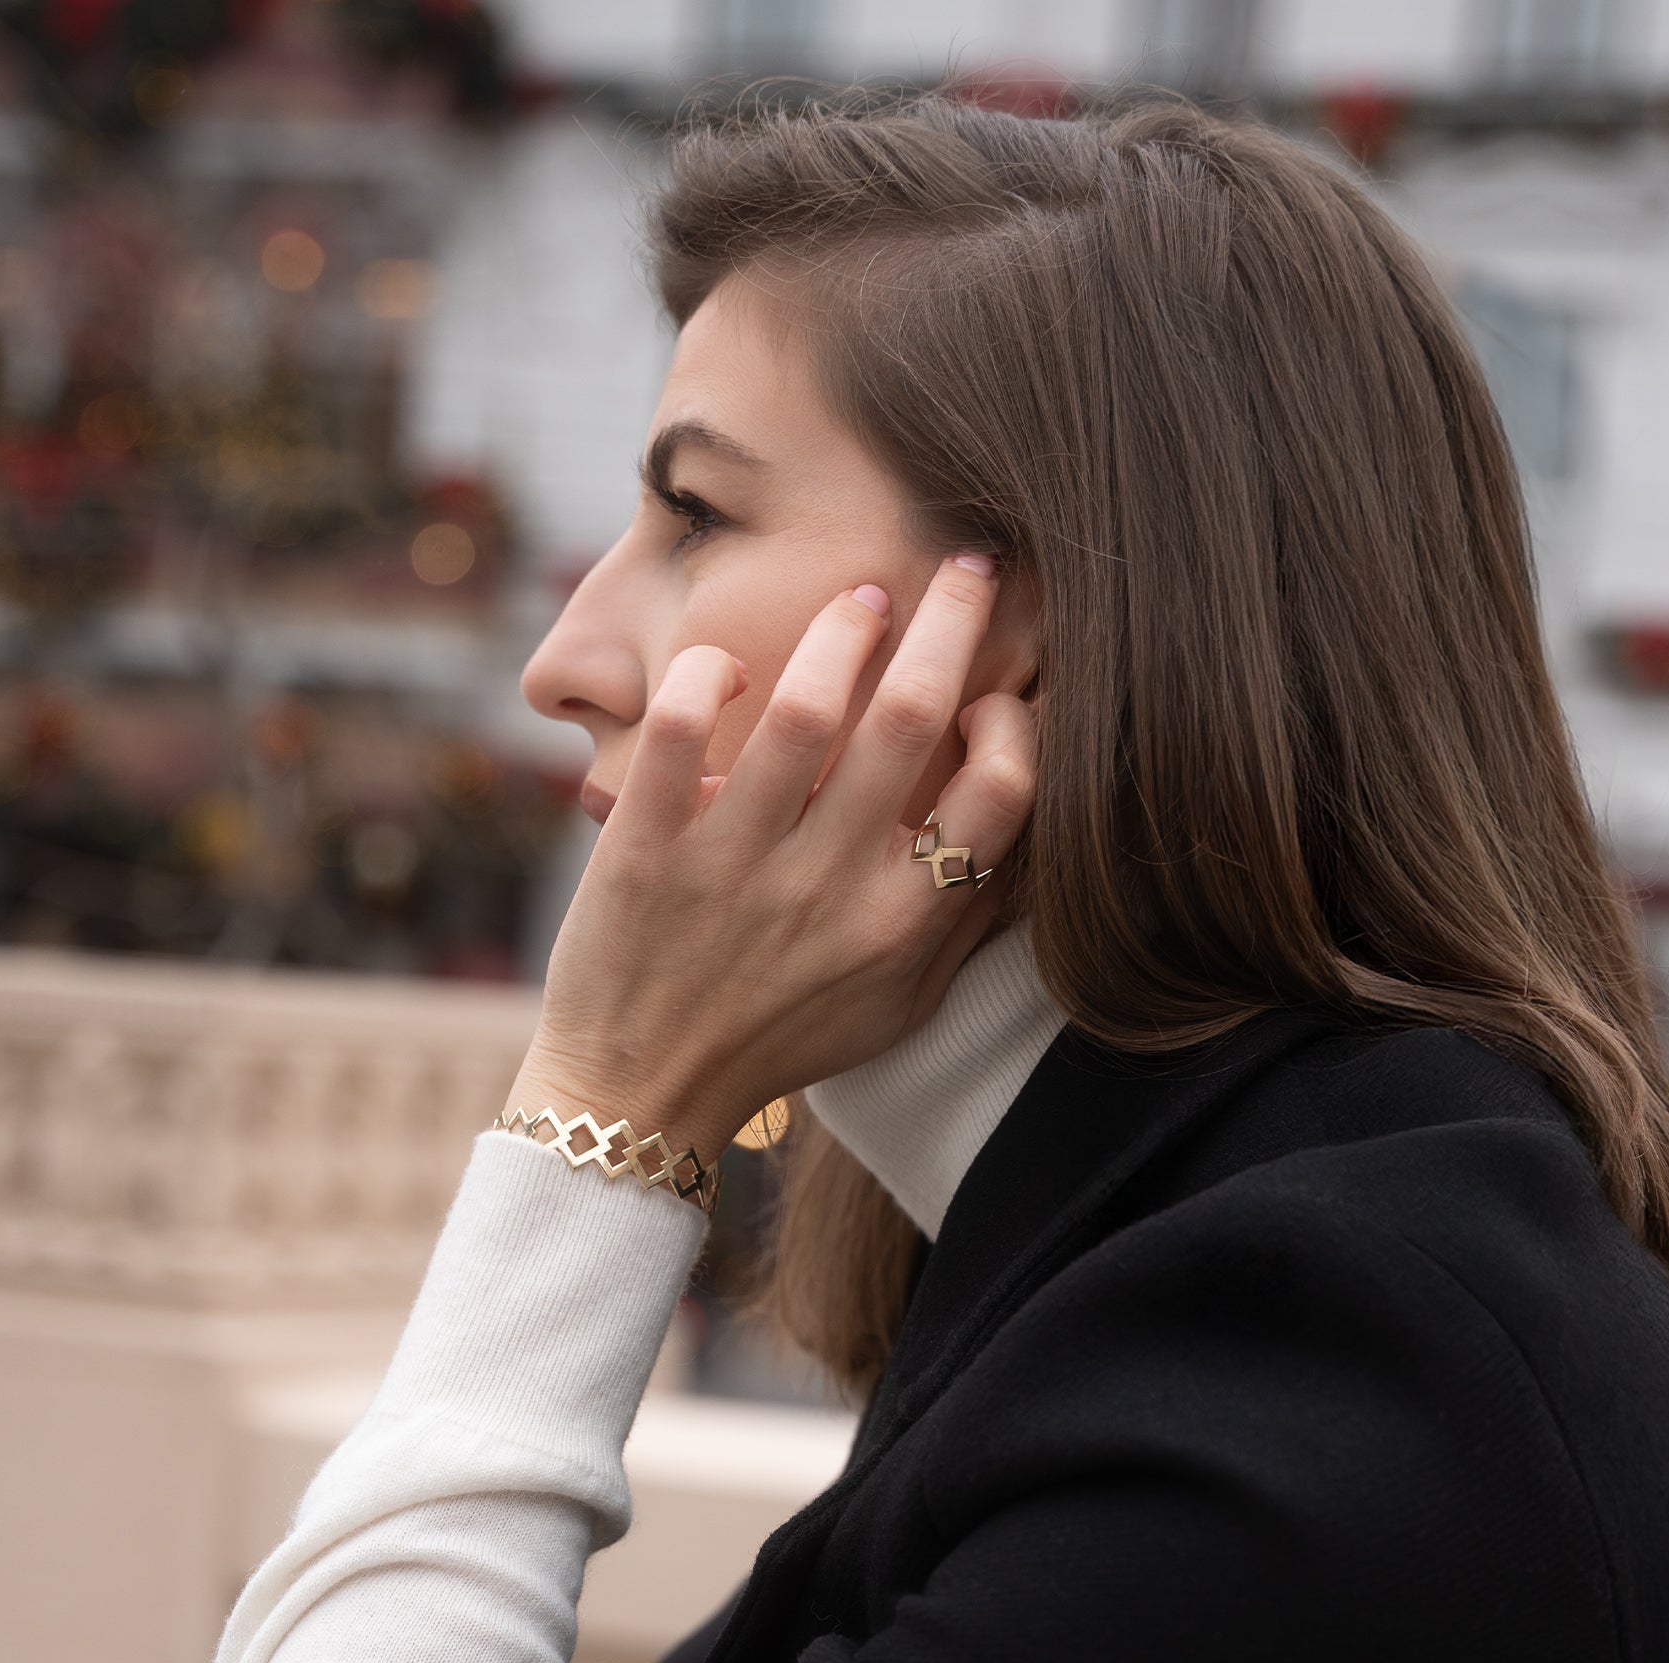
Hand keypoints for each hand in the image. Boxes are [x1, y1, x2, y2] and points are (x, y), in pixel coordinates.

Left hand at [507, 557, 1036, 1164]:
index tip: (1000, 694)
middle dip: (954, 620)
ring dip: (845, 629)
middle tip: (964, 563)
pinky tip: (729, 666)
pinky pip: (684, 729)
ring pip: (809, 708)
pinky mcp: (648, 848)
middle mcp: (830, 888)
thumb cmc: (781, 1039)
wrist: (641, 1093)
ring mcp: (737, 864)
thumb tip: (1026, 819)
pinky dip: (710, 675)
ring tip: (863, 599)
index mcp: (902, 926)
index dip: (1018, 726)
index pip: (1001, 798)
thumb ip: (962, 918)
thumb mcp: (899, 1004)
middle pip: (916, 720)